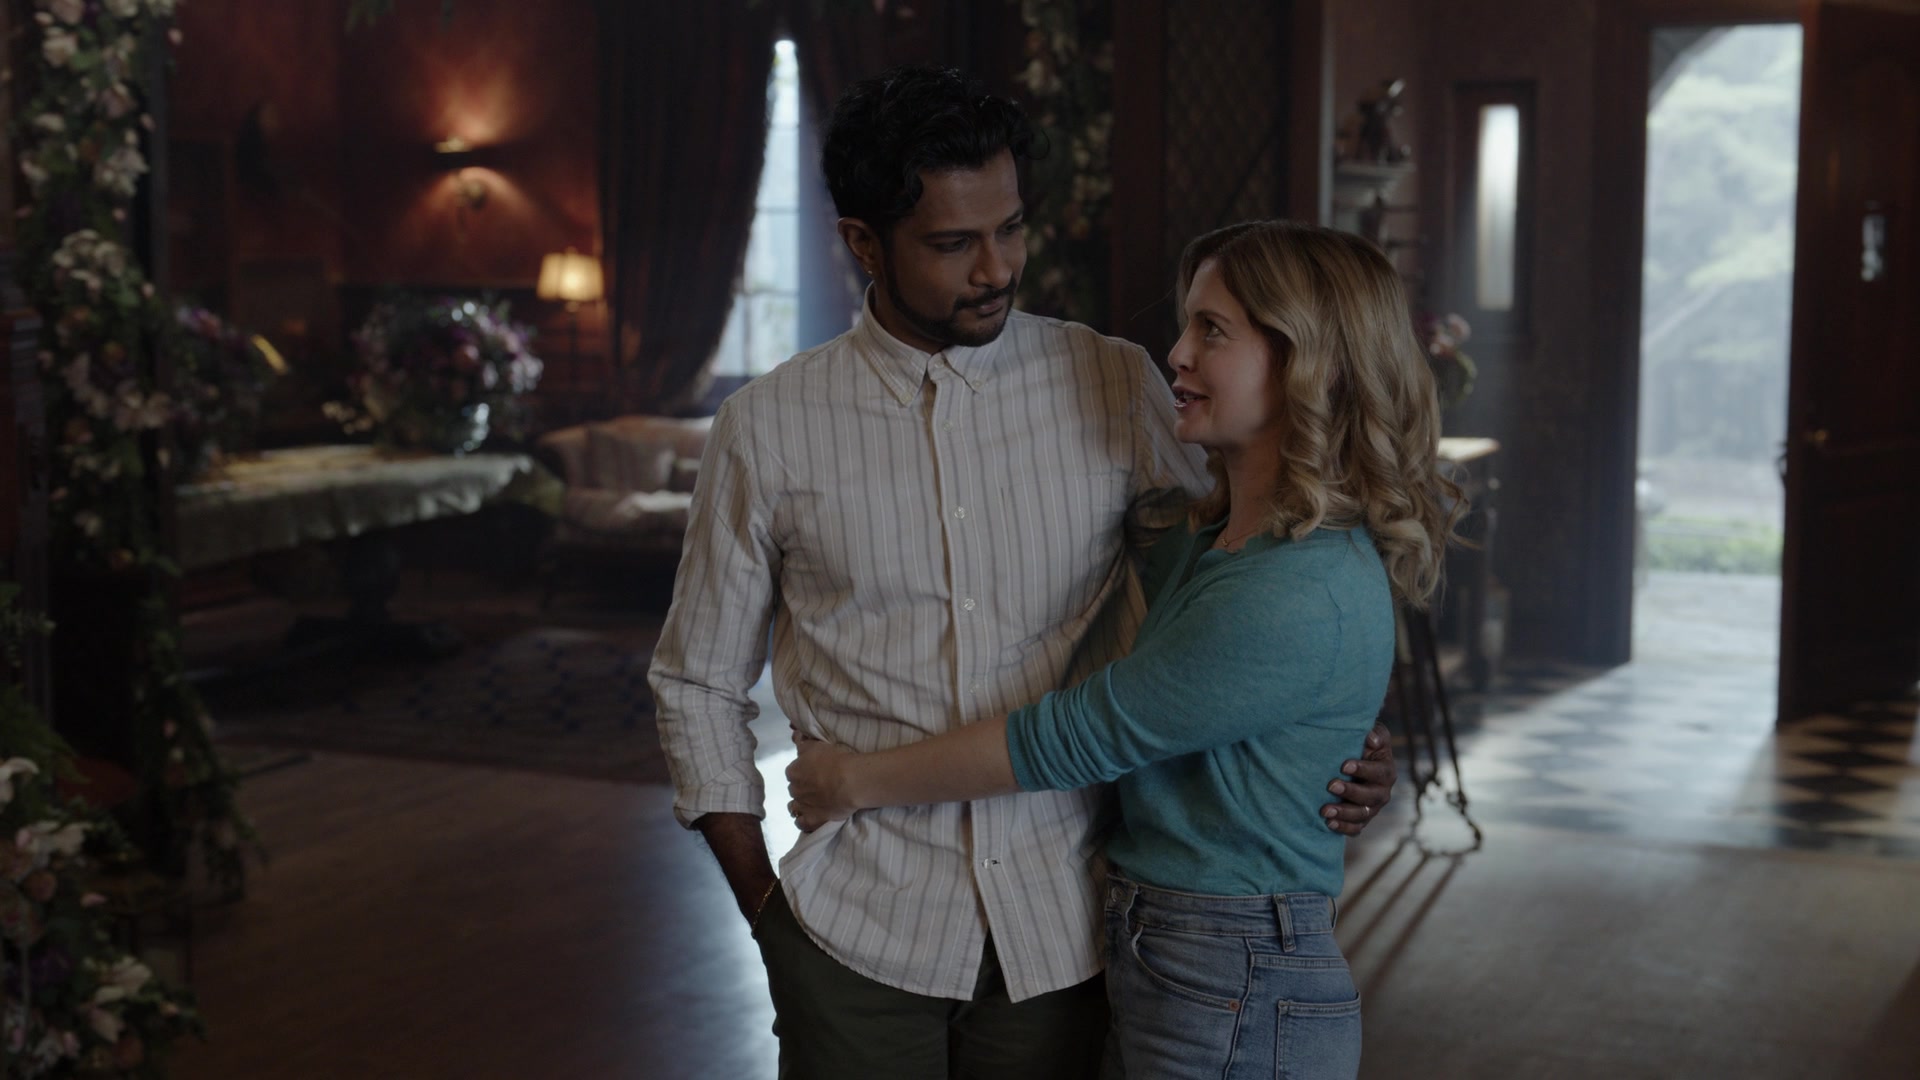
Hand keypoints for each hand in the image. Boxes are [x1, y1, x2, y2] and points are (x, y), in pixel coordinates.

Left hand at [785, 731, 858, 831]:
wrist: (850, 781)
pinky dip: (803, 821)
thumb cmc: (836, 759)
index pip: (793, 772)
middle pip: (795, 789)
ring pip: (794, 807)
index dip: (803, 772)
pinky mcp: (812, 820)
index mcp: (794, 771)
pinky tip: (811, 817)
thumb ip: (803, 744)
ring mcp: (802, 806)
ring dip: (801, 805)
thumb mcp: (818, 745)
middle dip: (803, 788)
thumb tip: (794, 738)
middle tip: (819, 786)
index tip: (814, 772)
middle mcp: (794, 789)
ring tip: (815, 803)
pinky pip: (801, 823)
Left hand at [1323, 721, 1396, 835]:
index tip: (1343, 765)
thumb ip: (1375, 734)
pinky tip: (1328, 824)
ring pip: (1362, 815)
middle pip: (1371, 796)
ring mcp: (1372, 808)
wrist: (1351, 763)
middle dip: (1351, 792)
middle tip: (1331, 785)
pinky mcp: (1361, 819)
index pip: (1378, 772)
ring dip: (1344, 813)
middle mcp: (1382, 792)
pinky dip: (1343, 828)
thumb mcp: (1371, 734)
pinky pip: (1356, 828)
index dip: (1363, 769)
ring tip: (1324, 810)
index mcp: (1386, 771)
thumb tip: (1371, 739)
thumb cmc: (1361, 745)